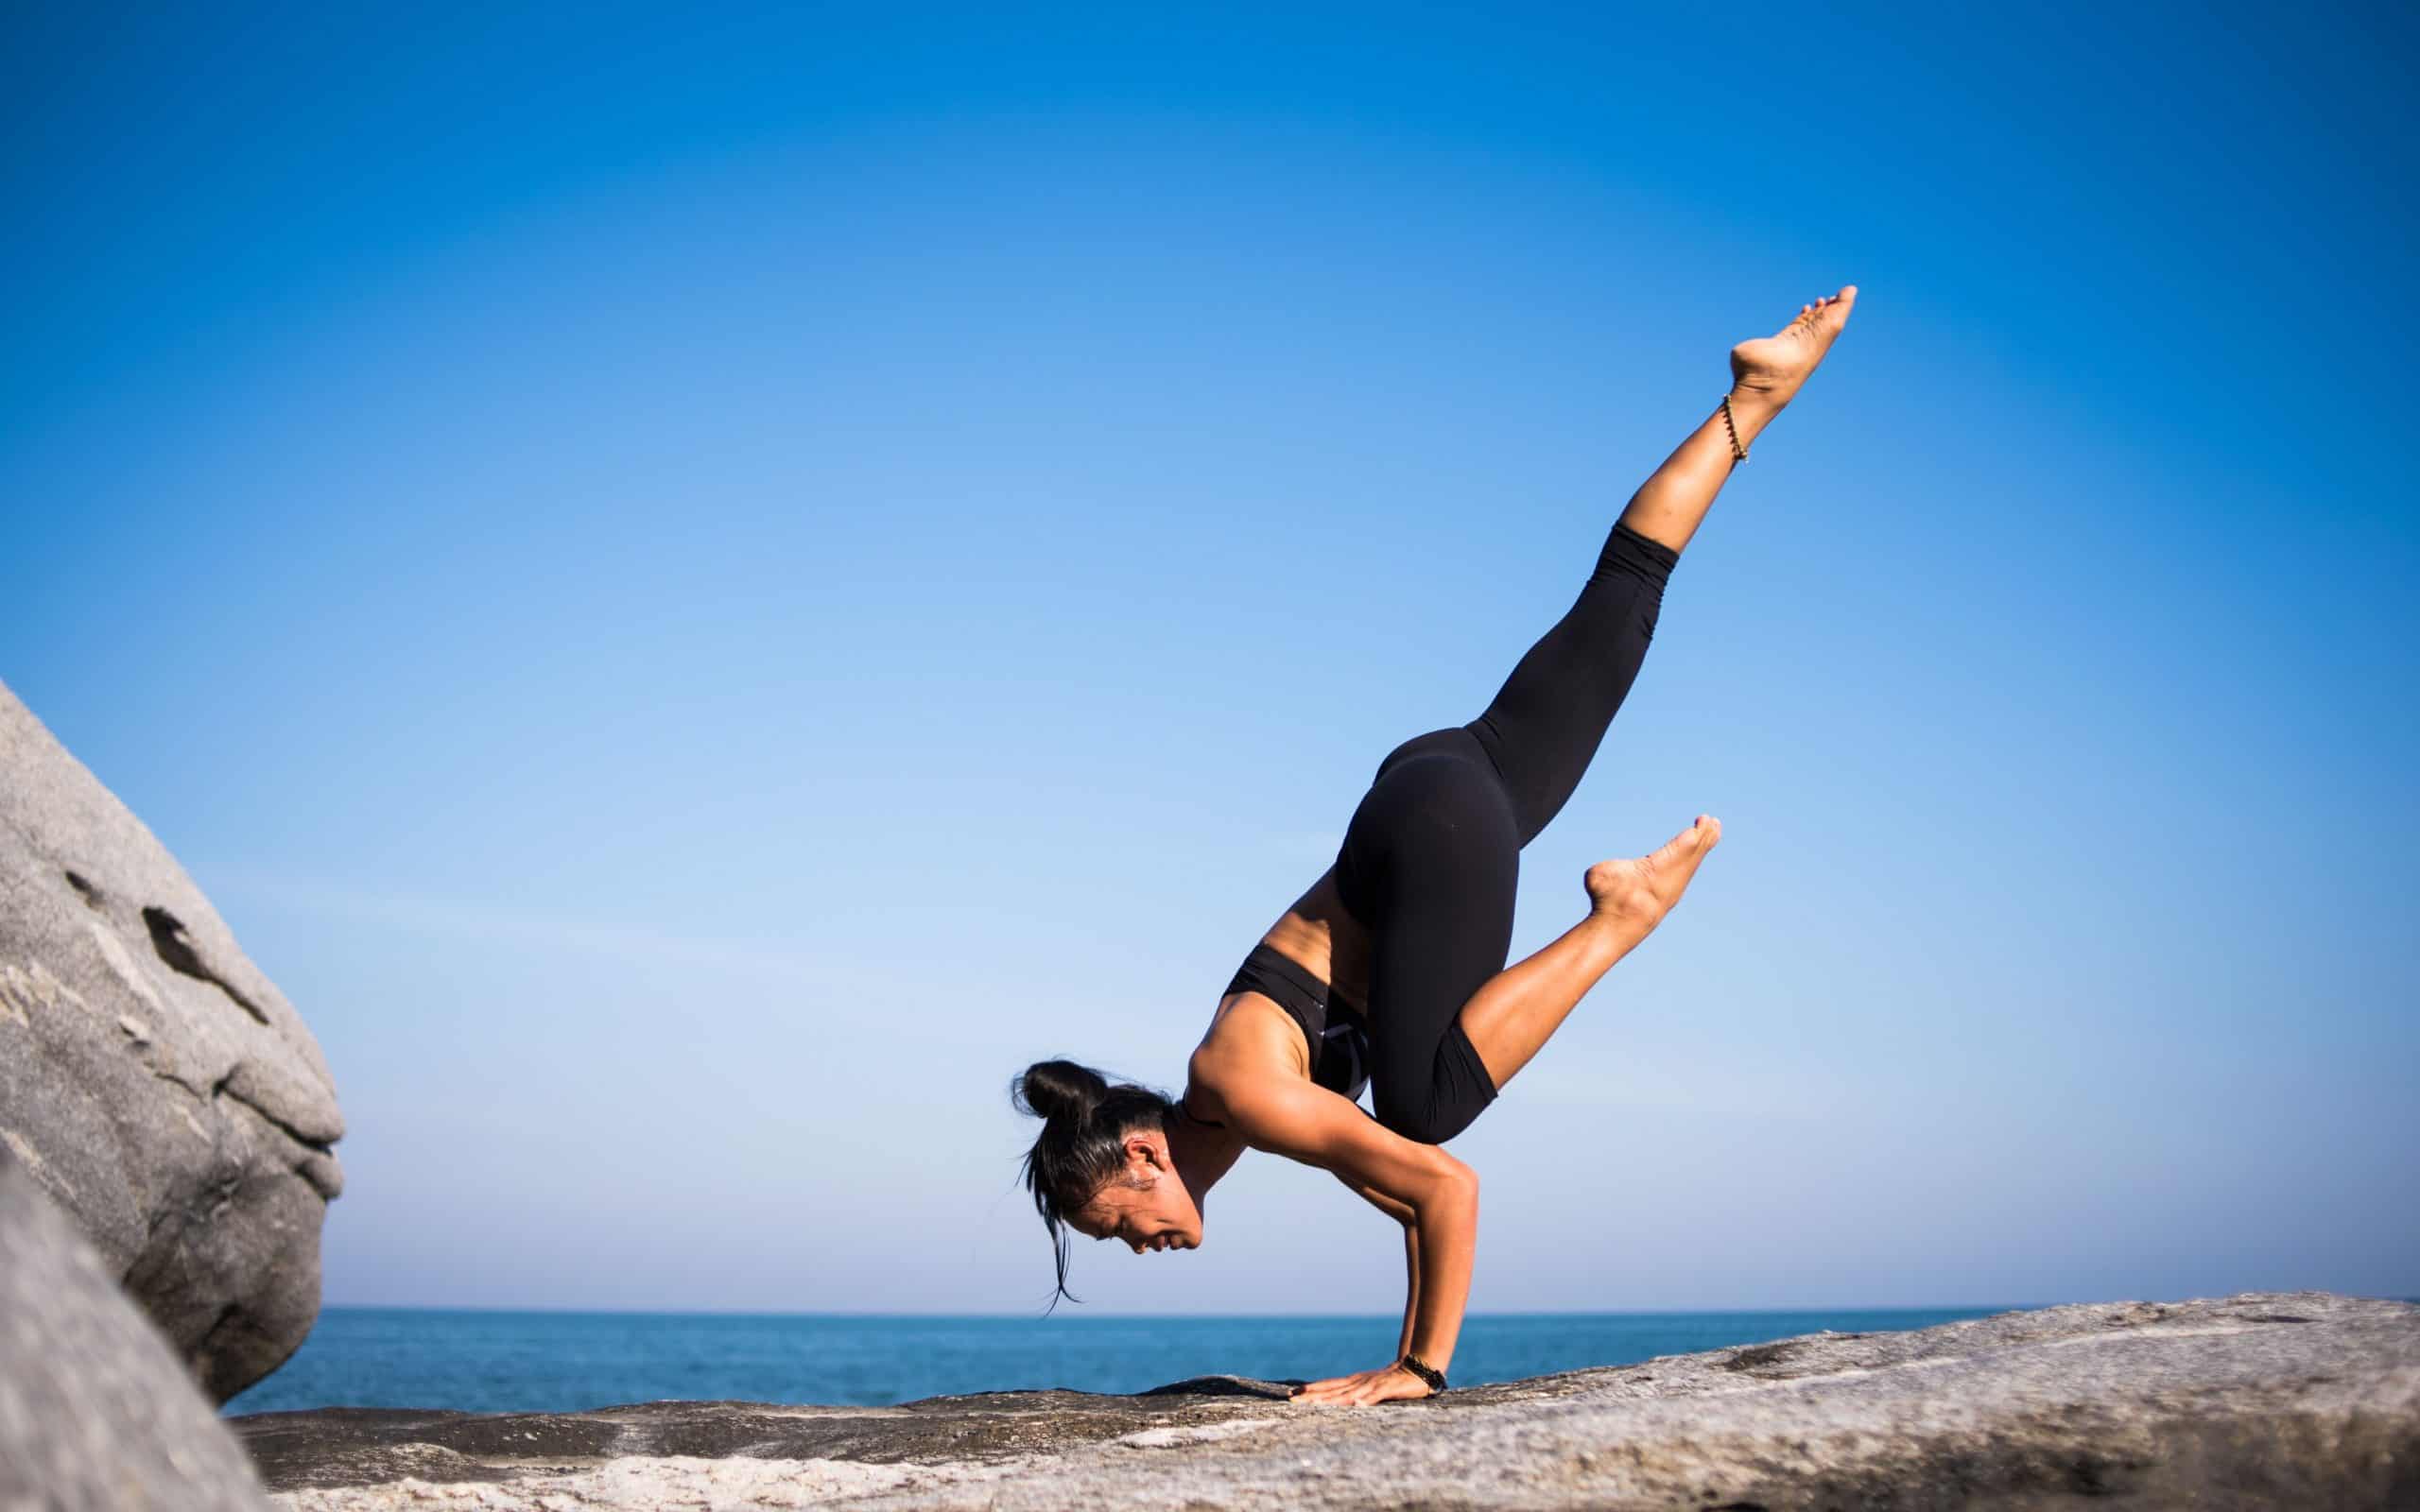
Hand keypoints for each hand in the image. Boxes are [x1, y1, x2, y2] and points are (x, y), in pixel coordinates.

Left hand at [1286, 1361, 1434, 1405]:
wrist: (1417, 1369)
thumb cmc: (1392, 1382)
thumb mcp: (1370, 1389)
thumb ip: (1355, 1395)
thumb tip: (1339, 1403)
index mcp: (1354, 1382)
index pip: (1328, 1386)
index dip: (1310, 1390)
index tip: (1291, 1394)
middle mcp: (1359, 1382)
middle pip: (1332, 1389)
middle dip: (1311, 1395)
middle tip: (1291, 1399)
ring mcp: (1372, 1385)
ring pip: (1348, 1393)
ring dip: (1331, 1399)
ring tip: (1314, 1404)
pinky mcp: (1387, 1389)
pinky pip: (1375, 1396)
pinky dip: (1365, 1400)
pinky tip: (1357, 1405)